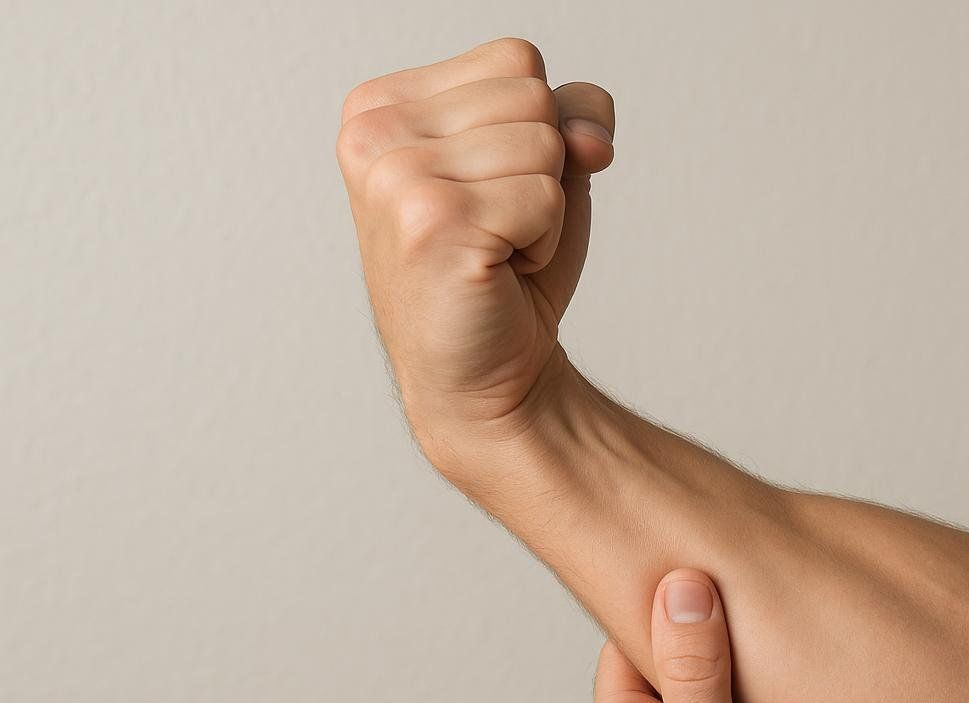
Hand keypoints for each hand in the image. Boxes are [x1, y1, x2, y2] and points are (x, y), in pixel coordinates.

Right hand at [335, 38, 614, 450]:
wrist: (486, 374)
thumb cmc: (505, 271)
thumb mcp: (543, 169)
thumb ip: (571, 114)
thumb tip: (590, 133)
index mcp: (382, 104)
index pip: (516, 58)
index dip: (539, 127)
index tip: (493, 189)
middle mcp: (374, 132)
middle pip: (532, 94)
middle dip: (543, 168)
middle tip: (497, 227)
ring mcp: (396, 176)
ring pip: (545, 142)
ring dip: (545, 208)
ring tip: (496, 249)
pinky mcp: (432, 221)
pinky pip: (546, 196)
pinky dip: (544, 242)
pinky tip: (499, 271)